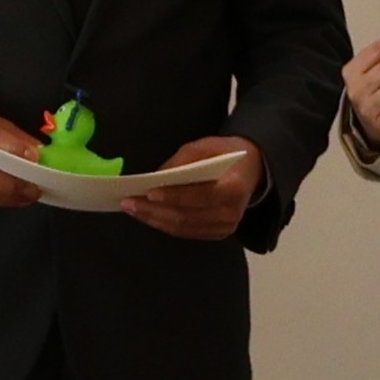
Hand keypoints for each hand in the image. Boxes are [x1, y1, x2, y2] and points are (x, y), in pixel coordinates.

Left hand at [123, 134, 264, 241]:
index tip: (149, 192)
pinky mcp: (217, 234)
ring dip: (154, 219)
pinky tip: (147, 215)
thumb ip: (183, 159)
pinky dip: (163, 224)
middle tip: (129, 202)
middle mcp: (231, 214)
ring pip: (183, 227)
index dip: (174, 196)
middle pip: (187, 216)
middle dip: (154, 210)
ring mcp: (225, 228)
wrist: (250, 170)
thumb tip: (157, 176)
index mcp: (234, 189)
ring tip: (132, 209)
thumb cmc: (226, 154)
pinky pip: (185, 232)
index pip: (200, 196)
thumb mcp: (207, 145)